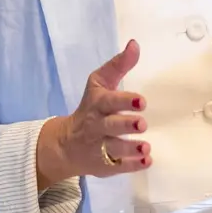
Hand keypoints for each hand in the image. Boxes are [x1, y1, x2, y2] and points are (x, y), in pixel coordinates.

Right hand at [37, 40, 151, 186]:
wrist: (65, 144)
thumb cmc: (91, 108)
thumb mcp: (100, 83)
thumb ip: (119, 65)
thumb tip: (135, 44)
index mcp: (98, 104)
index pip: (109, 101)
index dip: (125, 101)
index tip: (142, 101)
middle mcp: (97, 126)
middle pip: (111, 126)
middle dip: (126, 125)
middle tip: (142, 124)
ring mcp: (98, 147)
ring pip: (114, 149)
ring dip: (130, 148)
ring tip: (145, 147)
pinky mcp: (103, 165)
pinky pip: (117, 167)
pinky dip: (131, 166)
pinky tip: (146, 161)